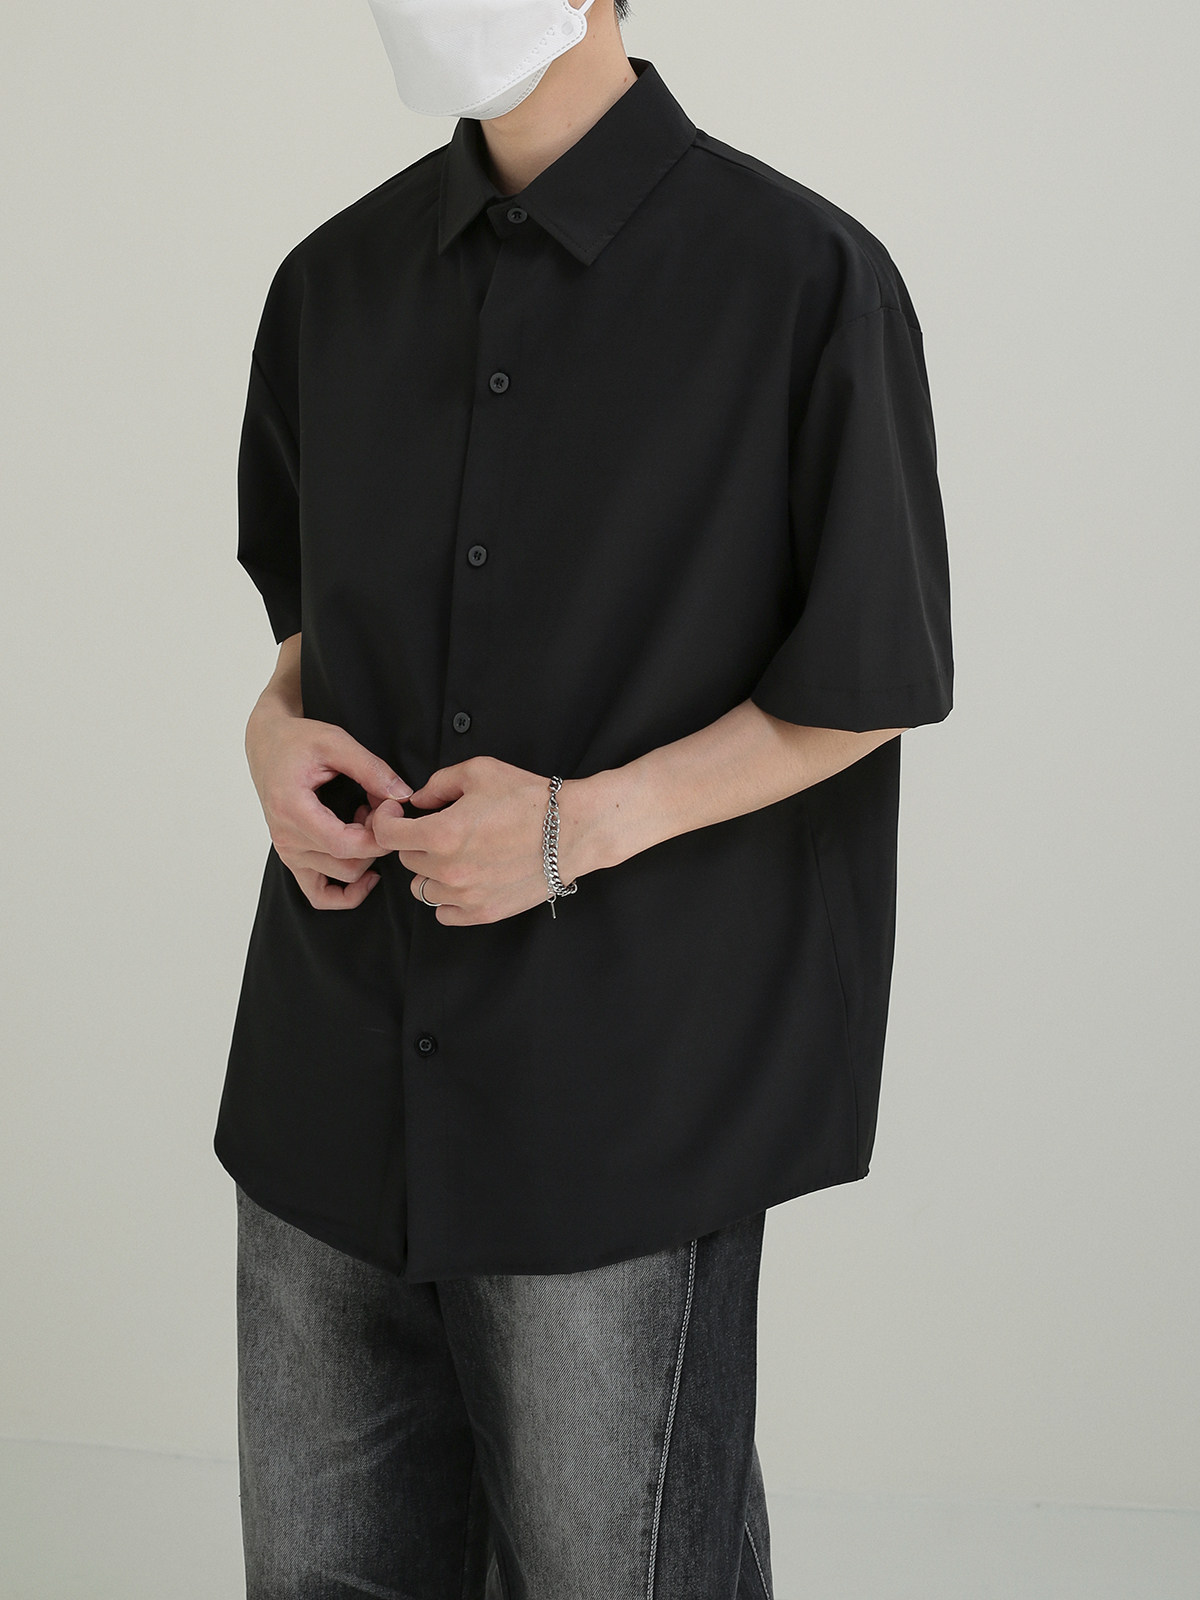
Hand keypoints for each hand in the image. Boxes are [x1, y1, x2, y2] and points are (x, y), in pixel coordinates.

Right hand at [246, 706, 412, 909]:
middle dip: (376, 841)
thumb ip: (371, 769)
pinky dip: (346, 893)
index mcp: (293, 810)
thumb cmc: (296, 741)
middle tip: (381, 810)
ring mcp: (287, 852)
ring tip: (366, 820)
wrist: (267, 744)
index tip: (391, 810)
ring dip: (365, 855)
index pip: (345, 845)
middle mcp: (286, 838)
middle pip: (348, 864)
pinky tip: (367, 871)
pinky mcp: (292, 858)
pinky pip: (320, 895)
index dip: (378, 836)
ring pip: (341, 877)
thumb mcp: (336, 742)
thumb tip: (402, 796)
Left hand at [365, 755, 593, 925]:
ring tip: (455, 855)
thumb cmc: (529, 798)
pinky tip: (464, 879)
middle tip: (439, 829)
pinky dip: (447, 898)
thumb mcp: (479, 772)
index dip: (385, 820)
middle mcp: (448, 870)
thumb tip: (417, 801)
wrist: (573, 831)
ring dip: (430, 872)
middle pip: (407, 860)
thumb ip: (438, 784)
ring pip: (422, 889)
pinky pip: (444, 914)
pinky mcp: (483, 913)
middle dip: (416, 842)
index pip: (386, 835)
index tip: (397, 815)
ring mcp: (465, 896)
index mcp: (441, 834)